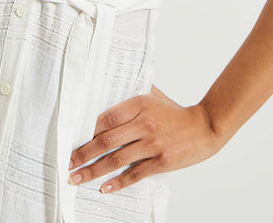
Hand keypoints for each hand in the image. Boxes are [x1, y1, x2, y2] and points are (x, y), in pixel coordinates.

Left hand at [68, 85, 221, 193]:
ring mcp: (152, 144)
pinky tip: (104, 188)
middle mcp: (144, 124)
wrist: (206, 127)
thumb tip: (111, 83)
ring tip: (76, 178)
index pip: (106, 117)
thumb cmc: (176, 111)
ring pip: (116, 160)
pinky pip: (135, 174)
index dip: (86, 129)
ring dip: (93, 171)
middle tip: (67, 162)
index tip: (71, 137)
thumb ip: (134, 90)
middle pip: (106, 140)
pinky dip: (118, 183)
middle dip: (83, 153)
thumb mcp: (155, 95)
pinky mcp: (161, 162)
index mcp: (139, 104)